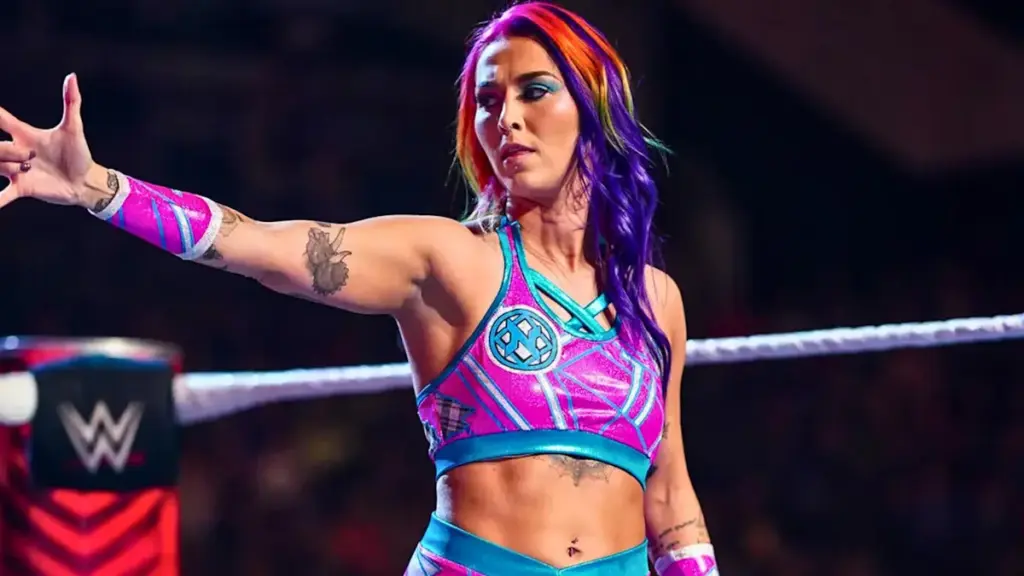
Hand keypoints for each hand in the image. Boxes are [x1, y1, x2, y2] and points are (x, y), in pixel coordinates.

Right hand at [0, 73, 99, 210]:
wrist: (85, 181)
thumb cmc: (78, 153)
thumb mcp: (73, 128)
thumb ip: (71, 102)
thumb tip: (72, 76)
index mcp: (24, 134)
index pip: (0, 119)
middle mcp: (15, 151)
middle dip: (8, 151)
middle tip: (31, 157)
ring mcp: (16, 170)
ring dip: (8, 166)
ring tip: (29, 169)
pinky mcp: (22, 188)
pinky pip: (2, 195)